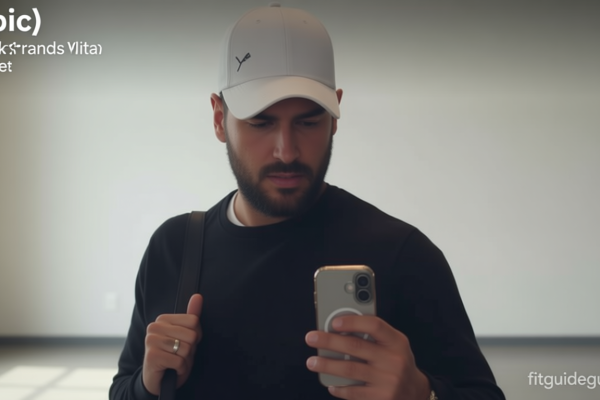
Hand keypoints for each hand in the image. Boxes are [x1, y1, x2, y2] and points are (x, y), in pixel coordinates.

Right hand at [142, 294, 202, 395]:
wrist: (157, 379)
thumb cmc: (172, 356)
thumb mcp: (185, 336)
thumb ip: (192, 317)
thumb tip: (198, 296)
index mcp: (163, 319)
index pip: (194, 321)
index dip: (196, 336)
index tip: (185, 342)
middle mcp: (154, 327)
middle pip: (192, 335)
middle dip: (191, 350)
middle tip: (179, 355)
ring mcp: (151, 341)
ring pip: (186, 349)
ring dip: (186, 360)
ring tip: (175, 362)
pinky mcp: (152, 356)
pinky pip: (180, 362)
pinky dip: (180, 369)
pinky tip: (172, 369)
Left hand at [305, 315, 429, 399]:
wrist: (415, 392)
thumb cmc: (396, 361)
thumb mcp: (393, 344)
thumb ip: (373, 336)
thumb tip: (339, 329)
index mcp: (396, 341)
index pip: (375, 325)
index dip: (353, 322)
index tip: (334, 322)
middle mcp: (394, 360)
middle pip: (356, 346)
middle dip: (329, 341)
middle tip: (311, 338)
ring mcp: (388, 381)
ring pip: (350, 369)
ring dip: (327, 365)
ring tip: (312, 361)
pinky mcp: (382, 398)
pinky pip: (354, 392)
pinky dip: (339, 388)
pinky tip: (331, 384)